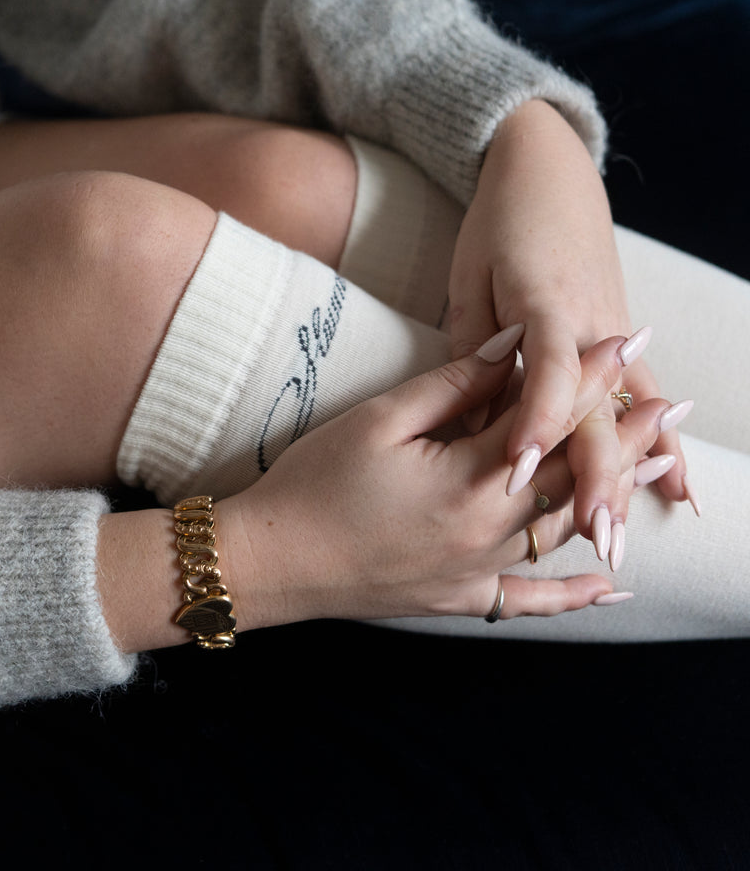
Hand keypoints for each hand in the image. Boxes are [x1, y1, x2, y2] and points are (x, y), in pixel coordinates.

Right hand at [222, 327, 663, 628]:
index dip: (587, 374)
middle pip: (573, 472)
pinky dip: (572, 596)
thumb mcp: (379, 421)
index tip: (624, 340)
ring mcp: (476, 571)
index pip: (545, 414)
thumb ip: (452, 387)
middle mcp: (488, 530)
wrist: (270, 559)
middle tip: (670, 402)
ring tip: (658, 469)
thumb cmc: (315, 484)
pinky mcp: (457, 598)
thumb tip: (510, 351)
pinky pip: (528, 601)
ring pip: (564, 528)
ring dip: (612, 494)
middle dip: (624, 432)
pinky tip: (609, 588)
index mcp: (469, 478)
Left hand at [446, 100, 689, 538]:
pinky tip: (680, 491)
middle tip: (592, 535)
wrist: (547, 168)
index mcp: (543, 304)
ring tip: (622, 537)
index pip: (545, 373)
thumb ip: (473, 351)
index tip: (516, 471)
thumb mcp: (470, 279)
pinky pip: (645, 399)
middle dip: (594, 476)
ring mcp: (615, 332)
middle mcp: (591, 324)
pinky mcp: (622, 336)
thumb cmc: (497, 223)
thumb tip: (473, 418)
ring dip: (627, 477)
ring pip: (625, 414)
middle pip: (596, 409)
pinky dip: (661, 445)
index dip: (534, 423)